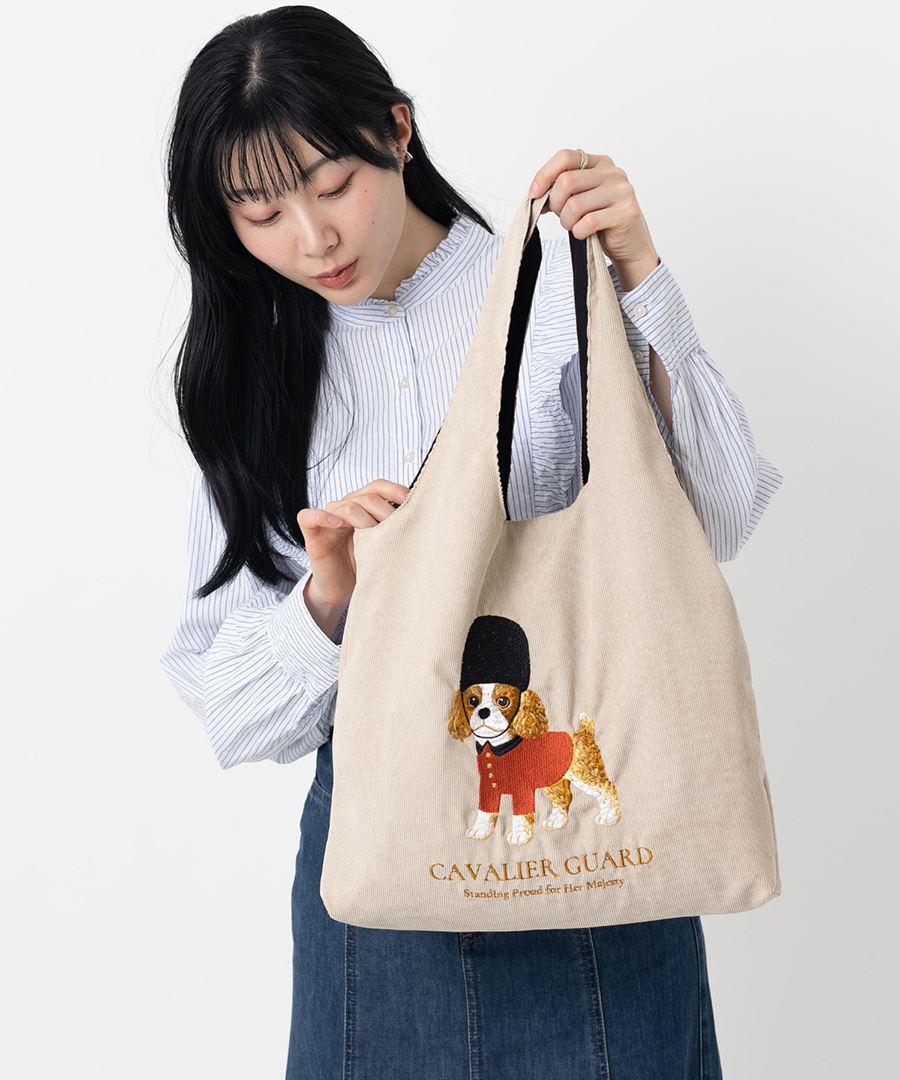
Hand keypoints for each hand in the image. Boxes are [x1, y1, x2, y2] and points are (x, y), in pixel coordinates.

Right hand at [296, 479, 409, 607]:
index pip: (378, 487)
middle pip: (367, 497)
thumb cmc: (364, 566)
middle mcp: (345, 508)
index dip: (396, 491)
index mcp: (363, 506)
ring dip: (365, 519)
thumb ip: (393, 528)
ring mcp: (327, 518)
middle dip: (386, 512)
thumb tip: (420, 514)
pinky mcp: (312, 533)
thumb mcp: (383, 544)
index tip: (413, 504)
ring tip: (375, 535)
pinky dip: (323, 516)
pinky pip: (309, 516)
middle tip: (397, 530)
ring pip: (347, 506)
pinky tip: (338, 524)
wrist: (342, 590)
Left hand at [529, 149, 659, 271]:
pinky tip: (585, 234)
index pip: (565, 157)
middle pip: (566, 181)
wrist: (630, 244)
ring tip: (575, 226)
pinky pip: (587, 223)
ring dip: (567, 222)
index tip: (534, 193)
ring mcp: (621, 192)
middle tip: (562, 216)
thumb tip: (536, 192)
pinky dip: (579, 232)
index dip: (544, 175)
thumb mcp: (580, 199)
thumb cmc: (602, 221)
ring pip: (575, 205)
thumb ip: (562, 190)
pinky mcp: (625, 213)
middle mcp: (613, 173)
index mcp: (600, 163)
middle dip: (556, 204)